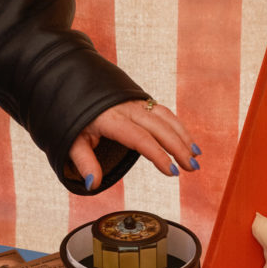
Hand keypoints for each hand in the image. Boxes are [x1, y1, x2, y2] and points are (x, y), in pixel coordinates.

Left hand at [69, 99, 199, 190]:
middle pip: (159, 127)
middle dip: (179, 148)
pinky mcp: (139, 100)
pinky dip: (177, 126)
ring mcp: (134, 102)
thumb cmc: (71, 113)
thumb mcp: (71, 140)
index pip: (140, 138)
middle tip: (192, 168)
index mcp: (111, 119)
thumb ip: (84, 162)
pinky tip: (186, 140)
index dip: (158, 155)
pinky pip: (163, 112)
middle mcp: (126, 108)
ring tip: (195, 156)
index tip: (171, 171)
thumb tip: (93, 183)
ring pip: (165, 117)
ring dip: (183, 136)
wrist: (70, 84)